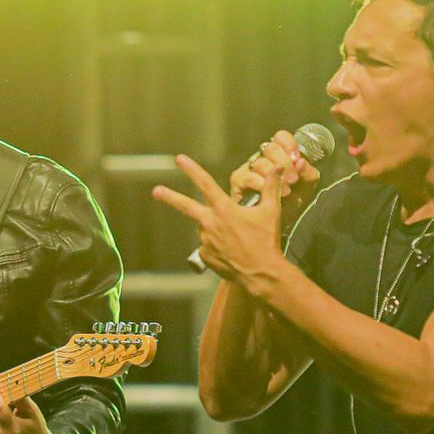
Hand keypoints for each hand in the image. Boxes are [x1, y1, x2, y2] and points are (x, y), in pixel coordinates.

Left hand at [152, 153, 288, 287]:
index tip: (179, 160)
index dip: (192, 169)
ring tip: (237, 239)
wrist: (261, 273)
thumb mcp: (271, 211)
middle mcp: (210, 223)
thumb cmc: (266, 241)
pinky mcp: (205, 256)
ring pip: (206, 228)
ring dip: (216, 228)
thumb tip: (278, 168)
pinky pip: (208, 246)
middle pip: (186, 206)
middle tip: (156, 191)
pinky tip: (232, 251)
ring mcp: (205, 241)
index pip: (205, 183)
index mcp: (224, 209)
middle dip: (169, 197)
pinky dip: (217, 245)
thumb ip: (271, 187)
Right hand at [229, 130, 320, 213]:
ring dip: (274, 177)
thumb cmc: (290, 206)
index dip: (289, 145)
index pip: (281, 137)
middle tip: (293, 180)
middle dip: (284, 163)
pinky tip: (268, 193)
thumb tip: (300, 163)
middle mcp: (263, 158)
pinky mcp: (238, 181)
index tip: (297, 160)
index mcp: (280, 156)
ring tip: (285, 191)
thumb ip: (308, 174)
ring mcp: (249, 168)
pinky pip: (247, 176)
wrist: (277, 229)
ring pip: (260, 162)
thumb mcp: (306, 189)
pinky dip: (260, 184)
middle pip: (270, 148)